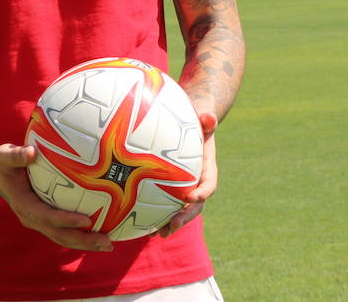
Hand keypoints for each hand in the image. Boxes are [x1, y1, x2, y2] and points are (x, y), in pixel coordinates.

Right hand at [0, 143, 113, 251]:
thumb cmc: (3, 162)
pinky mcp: (45, 219)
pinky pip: (64, 229)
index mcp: (23, 205)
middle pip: (59, 235)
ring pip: (63, 237)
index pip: (47, 217)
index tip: (86, 220)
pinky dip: (82, 233)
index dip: (66, 220)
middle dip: (83, 240)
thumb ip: (17, 155)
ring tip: (108, 244)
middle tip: (107, 242)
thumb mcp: (5, 155)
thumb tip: (32, 152)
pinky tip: (101, 230)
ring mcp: (38, 221)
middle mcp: (31, 218)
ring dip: (85, 242)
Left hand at [159, 112, 218, 237]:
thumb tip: (209, 117)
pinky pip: (163, 203)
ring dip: (171, 223)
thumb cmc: (194, 117)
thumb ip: (206, 117)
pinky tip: (138, 224)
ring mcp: (183, 187)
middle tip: (173, 225)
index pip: (209, 183)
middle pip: (194, 204)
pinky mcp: (169, 187)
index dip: (203, 192)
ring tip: (158, 233)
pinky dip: (154, 214)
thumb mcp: (202, 114)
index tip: (194, 197)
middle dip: (185, 217)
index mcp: (206, 167)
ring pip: (179, 209)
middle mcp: (196, 181)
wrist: (189, 122)